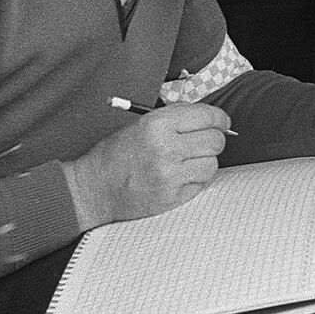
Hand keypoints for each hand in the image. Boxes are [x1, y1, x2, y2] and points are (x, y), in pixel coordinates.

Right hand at [62, 104, 230, 229]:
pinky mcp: (172, 197)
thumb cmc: (115, 154)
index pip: (207, 116)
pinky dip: (195, 179)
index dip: (219, 119)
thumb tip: (211, 118)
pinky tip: (178, 176)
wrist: (93, 188)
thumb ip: (176, 118)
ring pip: (212, 164)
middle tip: (203, 142)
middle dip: (213, 139)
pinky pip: (201, 184)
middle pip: (215, 140)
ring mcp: (171, 176)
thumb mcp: (141, 124)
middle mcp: (166, 148)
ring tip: (186, 161)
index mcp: (157, 124)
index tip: (221, 122)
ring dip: (204, 161)